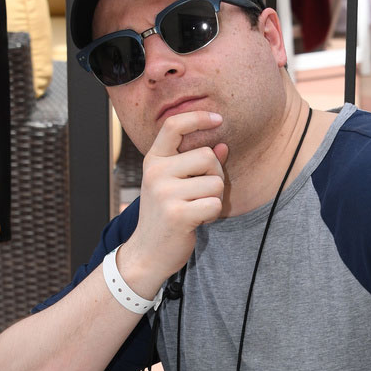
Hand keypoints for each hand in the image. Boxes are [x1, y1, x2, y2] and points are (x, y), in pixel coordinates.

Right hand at [119, 110, 227, 293]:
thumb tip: (223, 146)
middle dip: (215, 174)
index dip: (198, 117)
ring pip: (215, 182)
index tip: (218, 119)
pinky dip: (213, 214)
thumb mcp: (174, 184)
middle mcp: (156, 172)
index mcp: (153, 160)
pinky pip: (214, 204)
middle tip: (202, 192)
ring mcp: (165, 193)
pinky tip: (198, 220)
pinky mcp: (177, 214)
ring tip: (196, 208)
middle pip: (207, 156)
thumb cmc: (165, 215)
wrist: (146, 253)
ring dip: (214, 198)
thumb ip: (197, 164)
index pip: (174, 126)